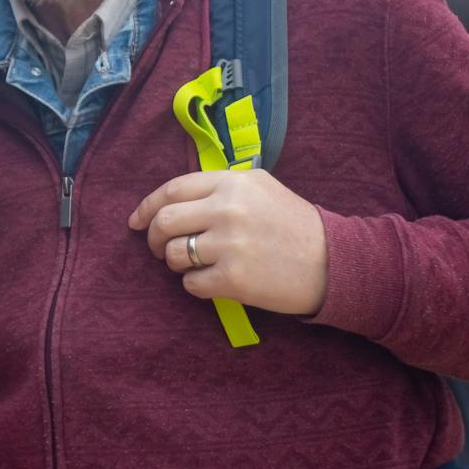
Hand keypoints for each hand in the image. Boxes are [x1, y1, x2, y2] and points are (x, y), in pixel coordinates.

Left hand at [127, 170, 329, 315]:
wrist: (333, 262)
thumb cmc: (294, 225)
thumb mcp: (261, 187)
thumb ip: (220, 186)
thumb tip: (173, 197)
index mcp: (231, 183)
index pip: (171, 190)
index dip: (147, 207)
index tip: (135, 221)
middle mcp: (226, 209)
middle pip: (164, 222)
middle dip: (152, 238)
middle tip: (158, 249)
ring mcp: (228, 244)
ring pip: (172, 254)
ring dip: (174, 263)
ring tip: (193, 265)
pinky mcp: (233, 279)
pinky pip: (190, 284)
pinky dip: (195, 285)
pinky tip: (213, 281)